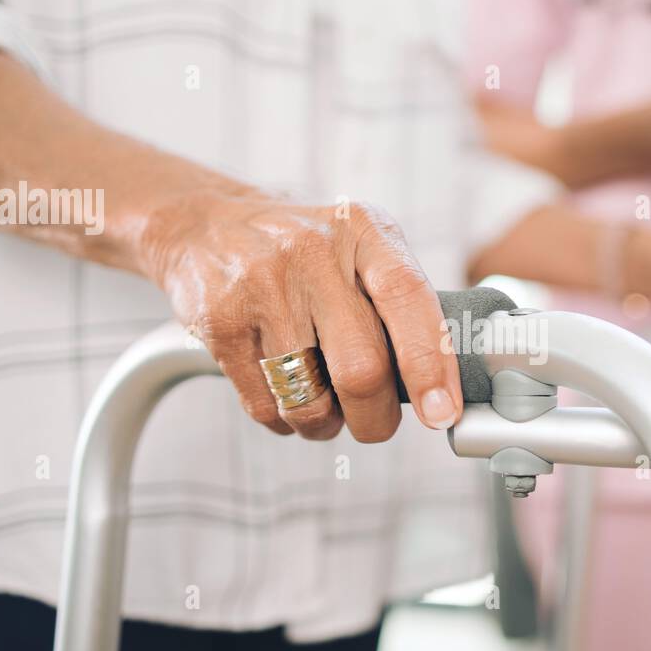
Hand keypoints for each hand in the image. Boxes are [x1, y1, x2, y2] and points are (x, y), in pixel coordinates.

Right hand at [139, 191, 462, 441]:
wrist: (208, 226)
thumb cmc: (305, 252)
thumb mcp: (361, 248)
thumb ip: (403, 303)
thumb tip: (442, 388)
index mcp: (364, 231)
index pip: (408, 298)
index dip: (430, 363)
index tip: (441, 414)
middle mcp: (313, 253)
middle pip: (361, 369)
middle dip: (376, 418)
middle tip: (376, 424)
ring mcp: (261, 286)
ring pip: (310, 400)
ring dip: (325, 424)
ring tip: (323, 407)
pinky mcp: (220, 323)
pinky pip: (265, 406)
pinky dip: (284, 420)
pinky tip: (285, 395)